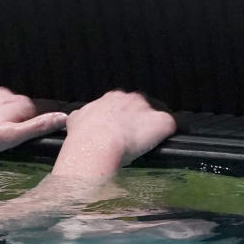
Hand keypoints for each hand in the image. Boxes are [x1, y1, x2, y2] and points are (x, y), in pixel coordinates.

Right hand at [52, 90, 175, 179]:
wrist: (96, 145)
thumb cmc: (84, 136)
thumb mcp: (75, 120)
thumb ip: (82, 116)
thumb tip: (79, 120)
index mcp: (111, 98)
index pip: (120, 105)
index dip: (119, 119)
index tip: (115, 129)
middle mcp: (131, 99)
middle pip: (139, 109)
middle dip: (135, 122)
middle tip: (127, 139)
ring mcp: (148, 110)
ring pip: (153, 118)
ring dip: (148, 129)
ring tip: (139, 145)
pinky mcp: (163, 123)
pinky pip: (167, 128)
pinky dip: (164, 136)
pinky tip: (155, 145)